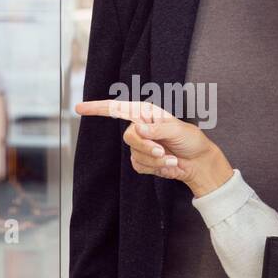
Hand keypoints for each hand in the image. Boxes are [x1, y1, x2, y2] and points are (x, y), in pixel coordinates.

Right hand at [74, 99, 232, 196]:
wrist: (198, 163)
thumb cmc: (191, 141)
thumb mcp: (178, 130)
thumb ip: (158, 128)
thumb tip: (138, 128)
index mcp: (146, 113)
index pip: (118, 109)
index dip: (97, 108)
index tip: (79, 108)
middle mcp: (140, 127)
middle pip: (128, 137)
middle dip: (146, 146)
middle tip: (162, 151)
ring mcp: (140, 145)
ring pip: (135, 154)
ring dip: (155, 160)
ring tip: (171, 158)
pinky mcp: (142, 161)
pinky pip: (139, 166)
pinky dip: (155, 168)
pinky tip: (169, 165)